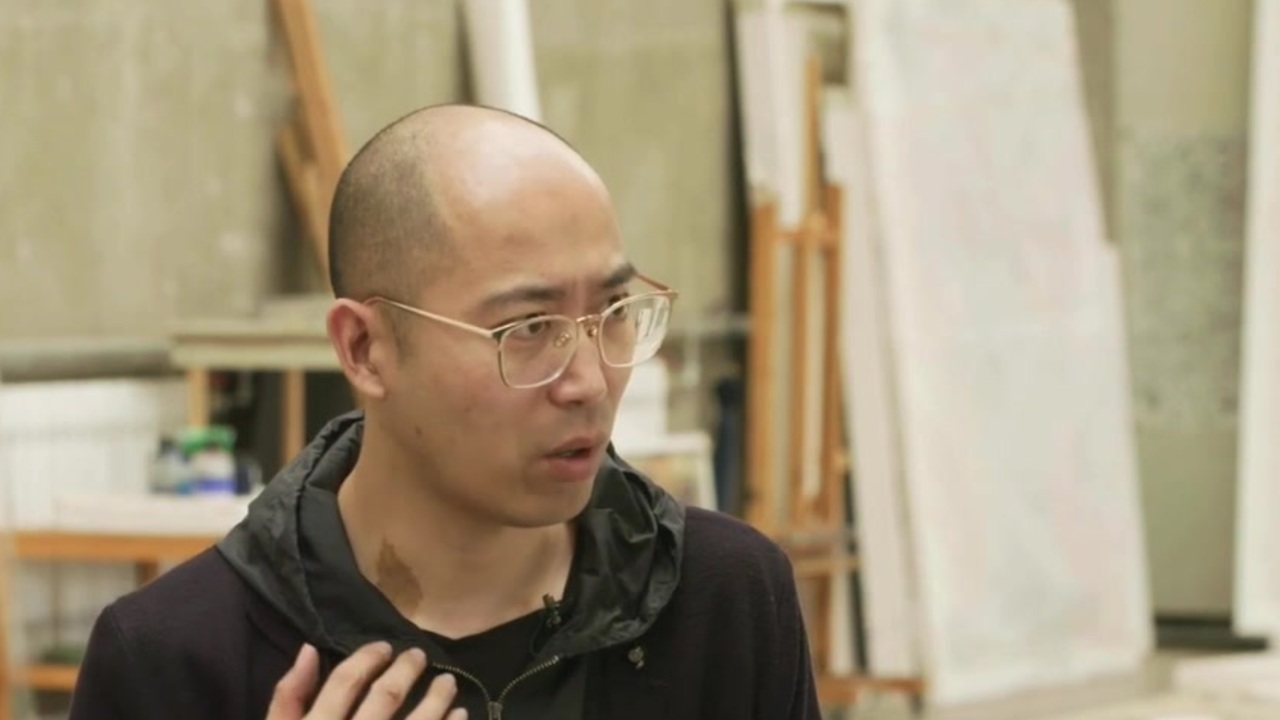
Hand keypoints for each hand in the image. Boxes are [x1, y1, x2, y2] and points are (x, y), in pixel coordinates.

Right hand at [267, 641, 466, 719]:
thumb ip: (289, 699)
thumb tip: (309, 649)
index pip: (344, 684)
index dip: (366, 658)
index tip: (384, 647)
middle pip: (386, 697)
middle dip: (406, 670)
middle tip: (419, 656)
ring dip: (438, 698)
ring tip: (448, 684)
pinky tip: (458, 716)